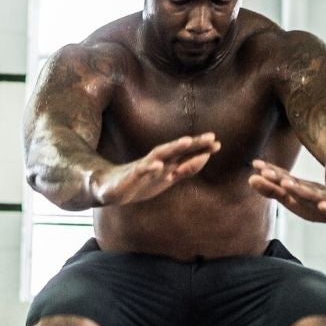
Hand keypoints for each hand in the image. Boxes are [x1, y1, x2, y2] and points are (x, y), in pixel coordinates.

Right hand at [91, 134, 217, 207]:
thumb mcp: (166, 178)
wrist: (108, 189)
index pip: (185, 155)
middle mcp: (156, 162)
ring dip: (172, 148)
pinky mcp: (130, 176)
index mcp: (166, 165)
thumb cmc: (139, 183)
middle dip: (193, 144)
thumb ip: (184, 169)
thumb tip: (205, 158)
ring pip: (159, 155)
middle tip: (211, 137)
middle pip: (176, 150)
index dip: (201, 149)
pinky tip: (157, 165)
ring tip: (187, 141)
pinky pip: (140, 171)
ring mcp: (143, 168)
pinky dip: (149, 168)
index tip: (217, 143)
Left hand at [250, 159, 325, 225]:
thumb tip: (249, 178)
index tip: (255, 164)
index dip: (269, 173)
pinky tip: (323, 204)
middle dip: (280, 179)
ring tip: (286, 184)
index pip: (283, 179)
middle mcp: (313, 191)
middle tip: (266, 173)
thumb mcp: (294, 197)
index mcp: (301, 189)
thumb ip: (272, 190)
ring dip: (300, 189)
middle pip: (295, 185)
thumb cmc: (316, 201)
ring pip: (313, 194)